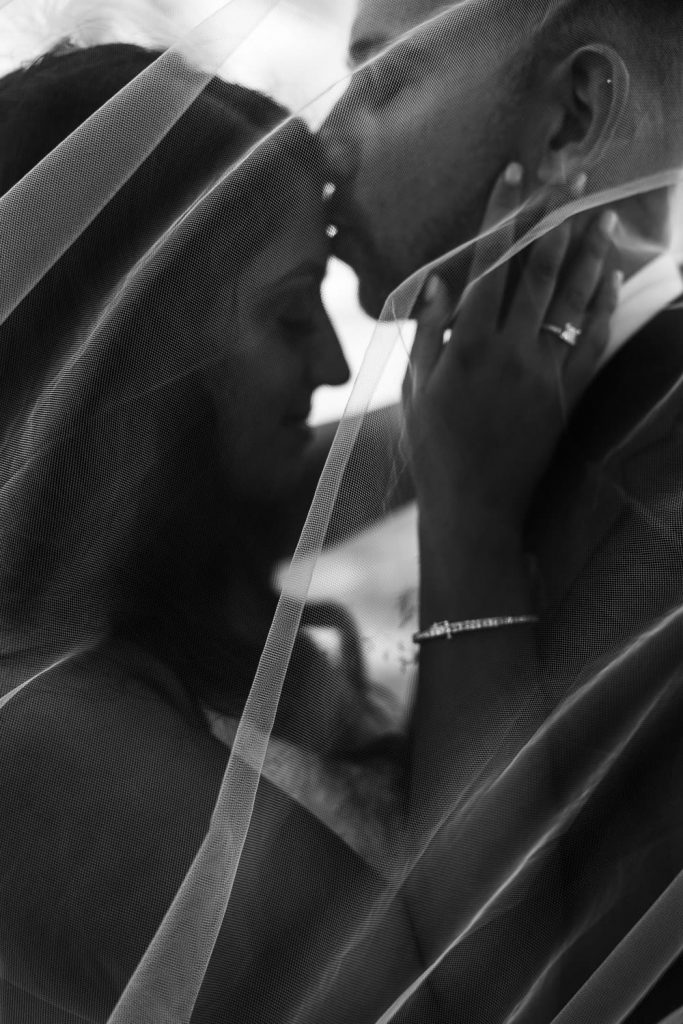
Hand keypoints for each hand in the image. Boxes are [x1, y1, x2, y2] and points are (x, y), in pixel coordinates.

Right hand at [404, 163, 621, 533]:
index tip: (516, 175)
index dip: (503, 216)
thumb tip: (440, 279)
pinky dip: (603, 308)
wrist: (474, 505)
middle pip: (538, 271)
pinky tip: (612, 280)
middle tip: (574, 179)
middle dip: (556, 220)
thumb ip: (427, 331)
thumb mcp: (415, 389)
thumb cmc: (434, 448)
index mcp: (466, 345)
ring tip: (604, 217)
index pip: (488, 264)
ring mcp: (543, 373)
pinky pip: (591, 343)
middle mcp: (509, 351)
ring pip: (572, 301)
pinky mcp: (566, 395)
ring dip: (590, 255)